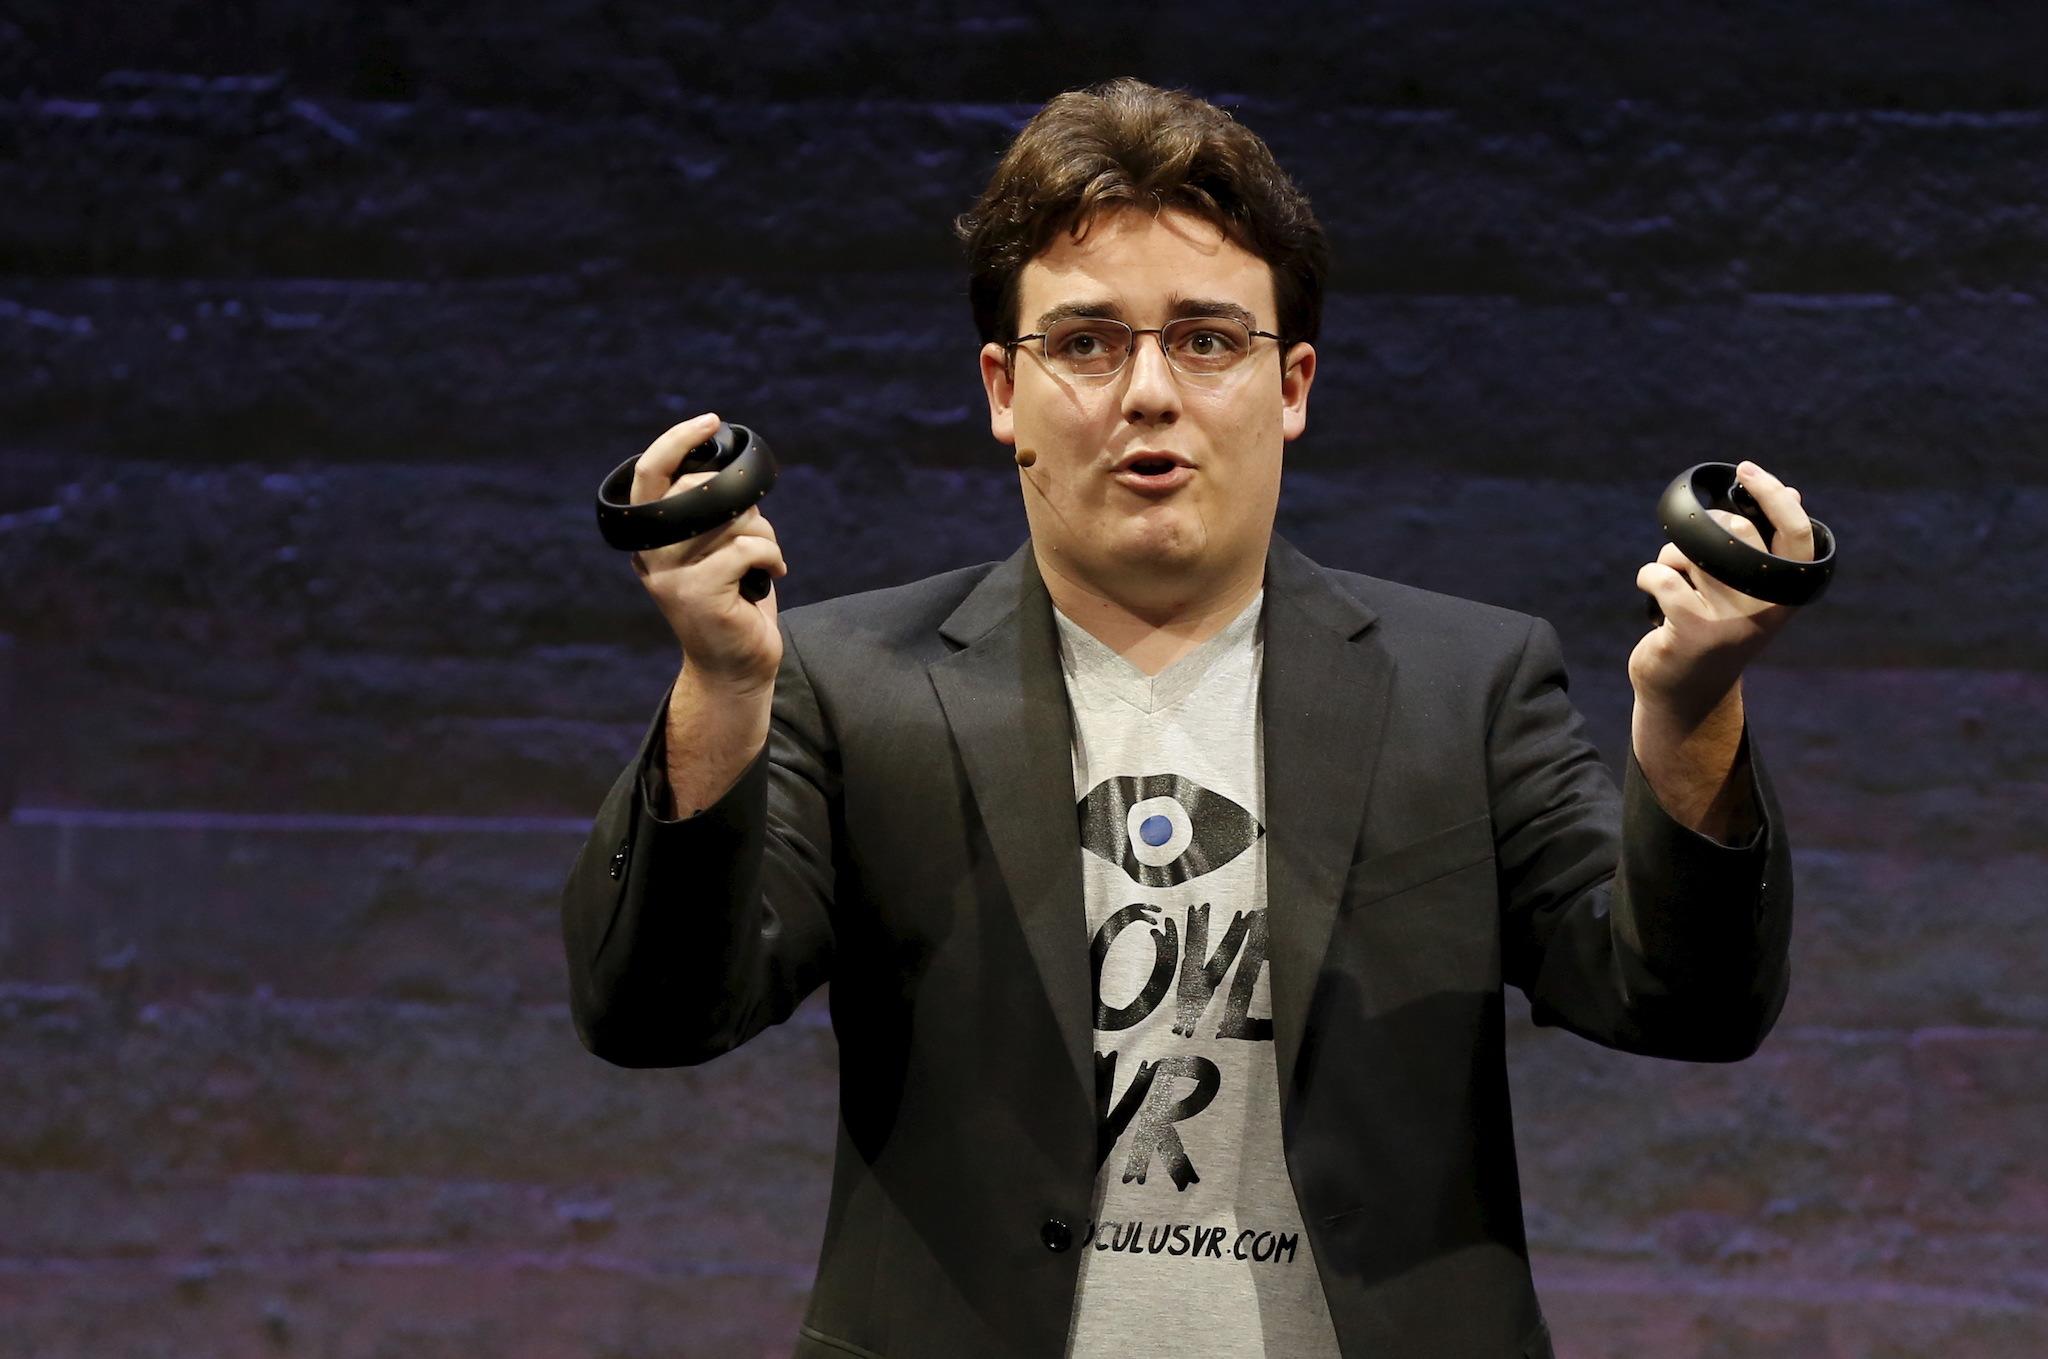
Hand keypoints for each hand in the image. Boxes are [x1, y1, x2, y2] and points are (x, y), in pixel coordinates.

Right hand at [628, 412, 786, 691]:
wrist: (735, 669)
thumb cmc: (734, 604)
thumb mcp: (717, 550)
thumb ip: (712, 513)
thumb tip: (731, 469)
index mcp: (649, 539)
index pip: (650, 474)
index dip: (677, 441)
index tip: (710, 420)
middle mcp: (651, 555)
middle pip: (701, 491)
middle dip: (742, 504)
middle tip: (755, 536)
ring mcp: (671, 575)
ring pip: (732, 518)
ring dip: (763, 535)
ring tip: (765, 561)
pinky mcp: (699, 593)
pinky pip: (747, 547)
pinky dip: (772, 556)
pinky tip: (774, 574)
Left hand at [1629, 459, 1812, 723]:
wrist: (1687, 694)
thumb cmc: (1716, 630)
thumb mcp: (1750, 592)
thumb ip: (1765, 547)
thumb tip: (1793, 491)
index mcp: (1787, 593)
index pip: (1798, 533)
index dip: (1775, 494)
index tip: (1748, 470)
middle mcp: (1766, 607)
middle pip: (1734, 529)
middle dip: (1700, 528)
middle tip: (1687, 555)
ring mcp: (1731, 620)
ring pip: (1691, 551)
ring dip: (1670, 557)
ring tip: (1673, 583)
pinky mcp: (1693, 631)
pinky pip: (1661, 576)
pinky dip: (1648, 575)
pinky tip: (1651, 590)